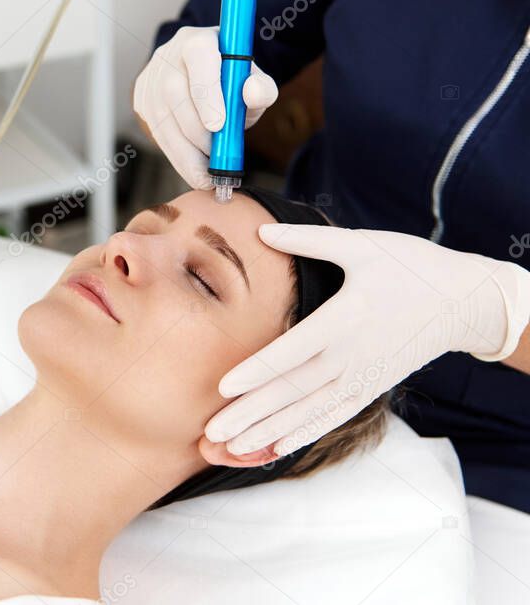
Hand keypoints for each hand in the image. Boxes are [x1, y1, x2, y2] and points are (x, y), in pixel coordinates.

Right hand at [133, 26, 277, 188]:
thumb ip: (261, 88)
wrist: (205, 77)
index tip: (219, 127)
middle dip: (197, 132)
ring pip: (161, 119)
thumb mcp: (253, 82)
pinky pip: (156, 132)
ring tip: (206, 173)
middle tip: (217, 157)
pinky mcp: (142, 100)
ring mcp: (150, 79)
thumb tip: (253, 93)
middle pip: (174, 93)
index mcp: (198, 40)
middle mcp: (169, 55)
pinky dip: (176, 155)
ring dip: (185, 152)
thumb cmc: (231, 80)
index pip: (199, 58)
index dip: (206, 93)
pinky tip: (192, 166)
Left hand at [205, 224, 529, 455]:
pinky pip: (333, 415)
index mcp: (345, 318)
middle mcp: (351, 355)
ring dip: (269, 430)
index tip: (223, 387)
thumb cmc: (411, 266)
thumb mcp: (362, 245)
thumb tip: (262, 230)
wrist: (464, 299)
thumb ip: (308, 241)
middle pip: (293, 390)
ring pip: (308, 410)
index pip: (291, 352)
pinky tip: (277, 446)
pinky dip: (305, 432)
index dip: (256, 372)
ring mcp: (363, 376)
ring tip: (233, 447)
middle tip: (213, 432)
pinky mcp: (372, 386)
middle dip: (251, 413)